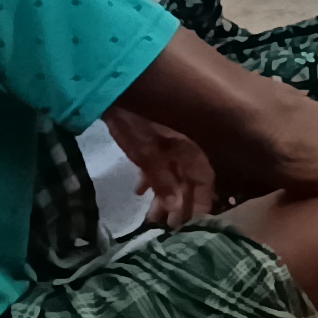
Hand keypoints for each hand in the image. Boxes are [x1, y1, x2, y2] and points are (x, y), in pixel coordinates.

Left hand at [104, 106, 218, 228]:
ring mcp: (168, 144)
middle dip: (180, 206)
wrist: (113, 86)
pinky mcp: (152, 141)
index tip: (195, 227)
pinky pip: (158, 165)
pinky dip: (151, 180)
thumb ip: (161, 180)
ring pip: (172, 175)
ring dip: (164, 197)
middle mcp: (184, 147)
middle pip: (188, 181)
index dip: (201, 203)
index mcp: (190, 148)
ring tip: (153, 220)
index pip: (204, 180)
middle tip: (172, 231)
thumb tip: (175, 209)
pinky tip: (140, 192)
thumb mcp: (146, 152)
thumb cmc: (133, 119)